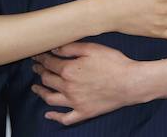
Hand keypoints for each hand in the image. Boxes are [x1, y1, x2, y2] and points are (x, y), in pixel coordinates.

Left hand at [32, 43, 152, 124]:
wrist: (130, 83)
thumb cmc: (114, 63)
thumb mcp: (92, 48)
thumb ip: (71, 48)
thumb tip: (54, 48)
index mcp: (69, 70)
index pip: (49, 63)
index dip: (41, 59)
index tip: (37, 56)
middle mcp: (68, 87)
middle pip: (47, 79)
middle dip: (39, 72)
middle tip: (36, 68)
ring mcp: (75, 102)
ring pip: (51, 99)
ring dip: (40, 92)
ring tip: (36, 87)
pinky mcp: (84, 112)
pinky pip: (65, 118)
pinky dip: (55, 118)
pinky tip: (48, 115)